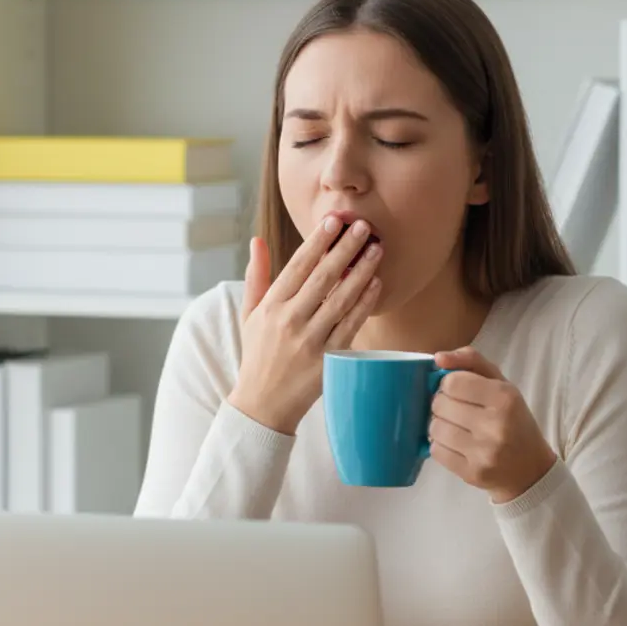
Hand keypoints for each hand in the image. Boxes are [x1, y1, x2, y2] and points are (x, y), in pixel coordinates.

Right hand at [228, 216, 381, 434]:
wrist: (263, 404)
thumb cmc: (258, 354)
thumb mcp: (249, 314)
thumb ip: (256, 276)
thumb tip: (257, 240)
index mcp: (270, 306)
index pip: (297, 266)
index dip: (316, 242)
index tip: (332, 221)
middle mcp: (289, 321)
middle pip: (323, 277)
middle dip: (344, 248)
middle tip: (363, 226)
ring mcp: (310, 341)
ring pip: (341, 299)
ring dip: (362, 271)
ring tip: (376, 249)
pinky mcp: (329, 359)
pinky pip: (351, 325)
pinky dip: (365, 303)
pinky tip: (376, 283)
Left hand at [428, 347, 557, 503]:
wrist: (530, 469)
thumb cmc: (512, 419)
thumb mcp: (501, 383)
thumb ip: (471, 360)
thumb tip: (438, 358)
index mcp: (504, 398)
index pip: (452, 382)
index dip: (448, 384)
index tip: (458, 390)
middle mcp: (495, 425)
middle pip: (440, 404)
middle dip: (442, 404)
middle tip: (456, 410)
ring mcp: (483, 453)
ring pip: (435, 428)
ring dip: (439, 425)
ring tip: (455, 427)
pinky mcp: (472, 473)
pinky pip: (436, 451)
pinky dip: (440, 445)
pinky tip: (456, 444)